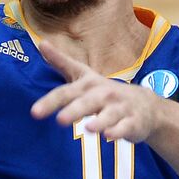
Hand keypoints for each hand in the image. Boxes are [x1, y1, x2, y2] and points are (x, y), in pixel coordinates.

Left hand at [31, 40, 159, 140]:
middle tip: (60, 120)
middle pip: (87, 102)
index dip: (50, 102)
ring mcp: (119, 108)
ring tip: (88, 128)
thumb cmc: (104, 91)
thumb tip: (41, 43)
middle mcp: (103, 94)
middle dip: (74, 110)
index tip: (34, 112)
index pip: (66, 93)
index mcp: (89, 85)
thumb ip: (61, 62)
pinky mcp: (132, 122)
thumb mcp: (83, 75)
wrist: (144, 104)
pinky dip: (118, 131)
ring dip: (99, 121)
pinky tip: (109, 135)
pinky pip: (125, 127)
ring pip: (109, 115)